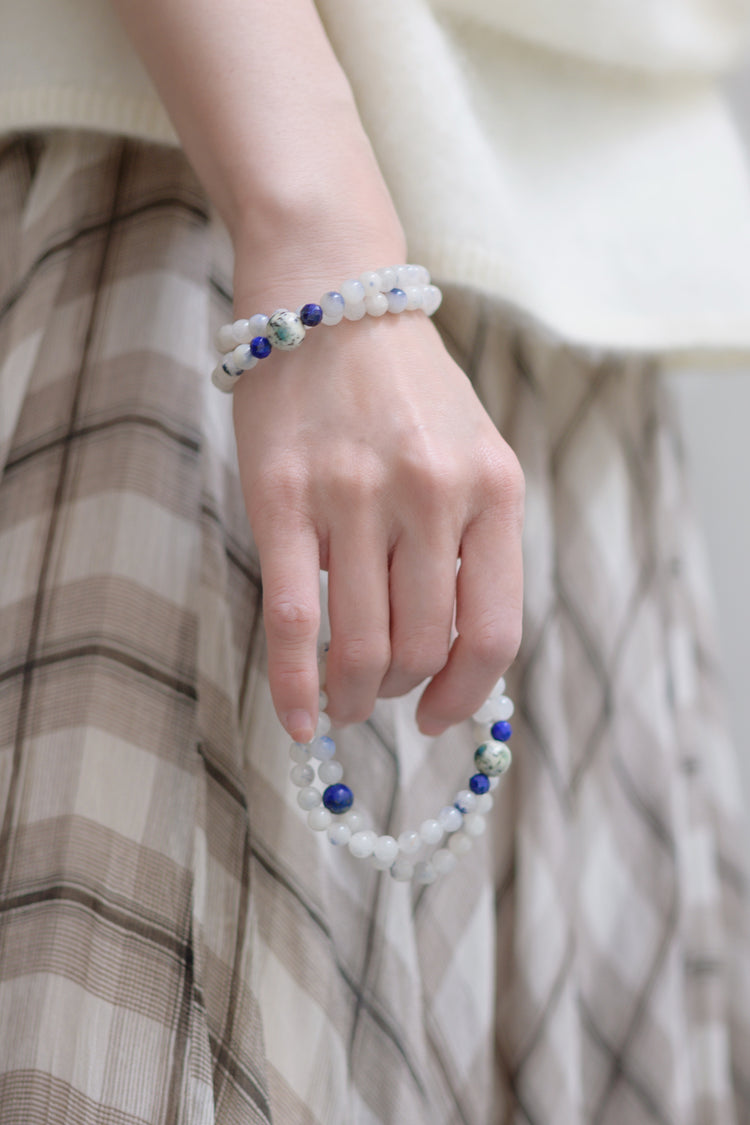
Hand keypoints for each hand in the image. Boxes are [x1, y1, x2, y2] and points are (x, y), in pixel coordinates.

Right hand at [232, 291, 523, 743]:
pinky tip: (299, 721)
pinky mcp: (284, 499)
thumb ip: (472, 542)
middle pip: (425, 647)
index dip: (469, 693)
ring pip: (363, 646)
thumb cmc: (404, 386)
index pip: (495, 630)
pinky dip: (295, 687)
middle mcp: (433, 494)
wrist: (330, 293)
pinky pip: (293, 621)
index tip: (442, 716)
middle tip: (384, 695)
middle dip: (404, 693)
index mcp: (493, 488)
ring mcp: (356, 496)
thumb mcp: (471, 452)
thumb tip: (449, 651)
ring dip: (356, 697)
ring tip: (346, 702)